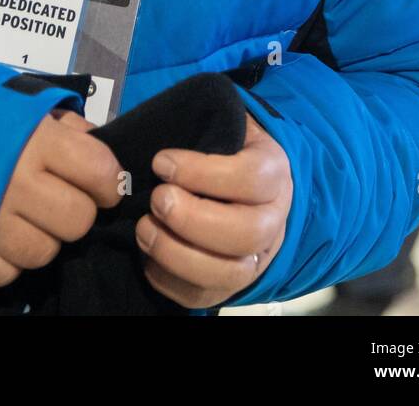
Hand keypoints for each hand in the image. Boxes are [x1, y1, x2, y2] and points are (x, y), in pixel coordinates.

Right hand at [0, 109, 121, 288]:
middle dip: (76, 209)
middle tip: (58, 197)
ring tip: (24, 215)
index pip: (99, 172)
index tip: (100, 181)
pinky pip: (8, 273)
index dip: (107, 179)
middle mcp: (15, 185)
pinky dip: (8, 258)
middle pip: (78, 220)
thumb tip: (97, 149)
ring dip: (43, 237)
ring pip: (45, 252)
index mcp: (33, 141)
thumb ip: (63, 124)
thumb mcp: (17, 103)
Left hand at [136, 113, 291, 308]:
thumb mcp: (222, 122)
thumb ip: (201, 122)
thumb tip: (164, 125)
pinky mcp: (230, 287)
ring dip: (178, 254)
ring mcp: (255, 258)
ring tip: (143, 229)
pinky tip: (147, 255)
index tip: (161, 162)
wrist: (243, 183)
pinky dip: (170, 280)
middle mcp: (273, 220)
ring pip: (230, 274)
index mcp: (274, 172)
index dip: (203, 172)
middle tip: (157, 199)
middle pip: (246, 234)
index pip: (251, 178)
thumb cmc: (223, 147)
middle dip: (193, 219)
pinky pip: (203, 296)